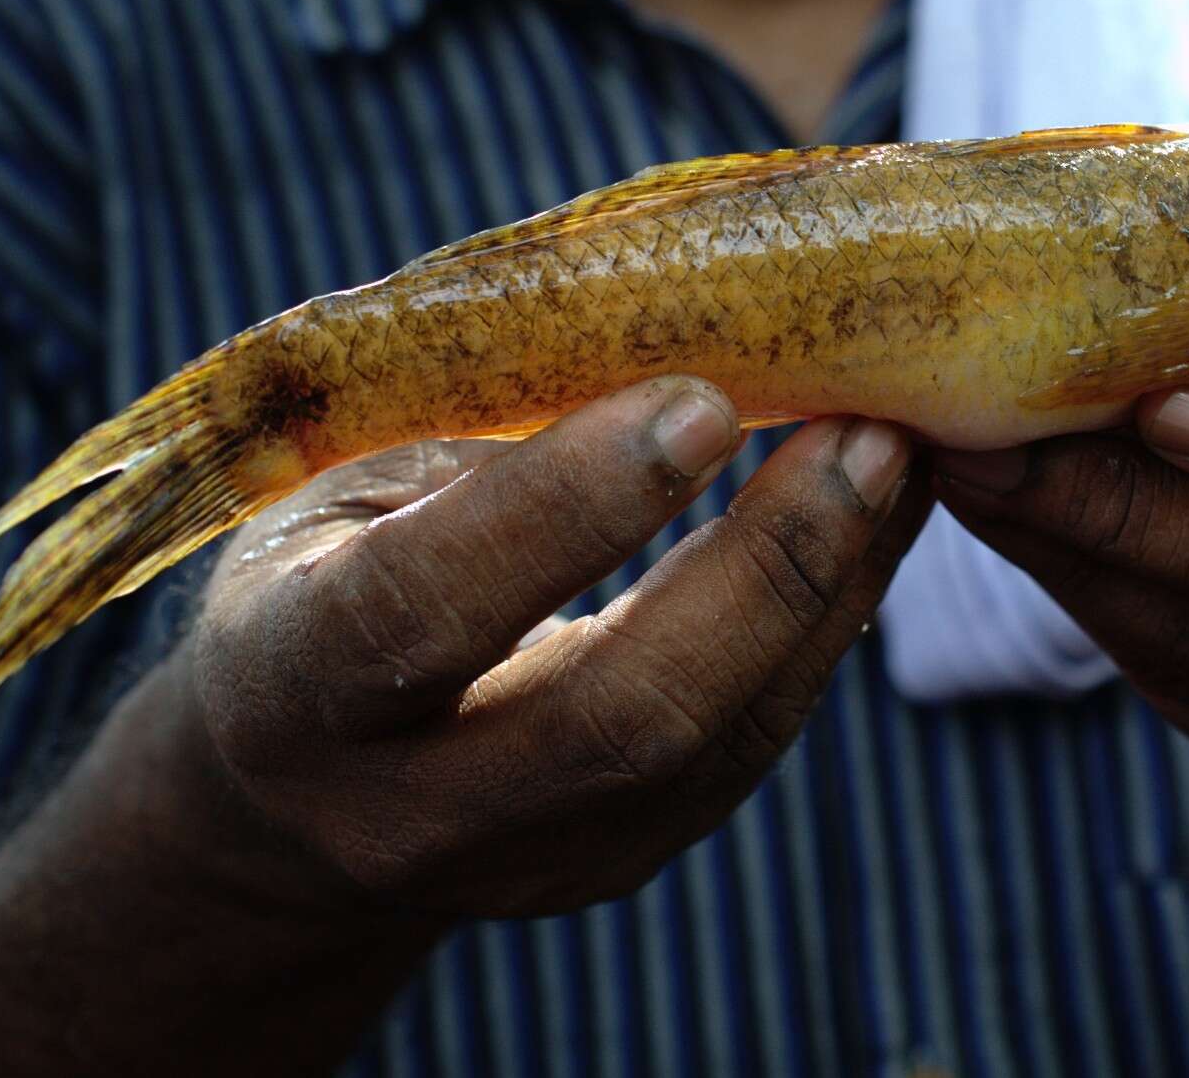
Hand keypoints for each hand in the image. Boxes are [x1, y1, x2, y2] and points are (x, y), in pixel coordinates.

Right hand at [181, 376, 924, 918]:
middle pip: (620, 716)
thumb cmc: (317, 574)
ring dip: (828, 591)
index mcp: (291, 679)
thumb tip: (677, 325)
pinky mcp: (616, 863)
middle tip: (870, 433)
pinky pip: (748, 749)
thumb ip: (477, 433)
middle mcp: (405, 804)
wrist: (290, 791)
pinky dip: (825, 627)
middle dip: (767, 567)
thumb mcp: (343, 487)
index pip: (424, 608)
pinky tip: (874, 525)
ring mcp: (523, 858)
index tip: (703, 402)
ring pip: (714, 746)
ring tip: (899, 457)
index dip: (568, 510)